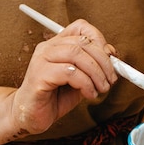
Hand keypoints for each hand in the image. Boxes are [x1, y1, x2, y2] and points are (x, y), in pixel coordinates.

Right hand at [10, 19, 117, 134]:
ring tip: (101, 89)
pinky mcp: (39, 76)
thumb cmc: (55, 97)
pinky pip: (69, 72)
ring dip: (96, 73)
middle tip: (111, 79)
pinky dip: (85, 84)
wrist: (31, 116)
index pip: (81, 27)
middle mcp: (47, 48)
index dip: (99, 39)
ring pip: (76, 54)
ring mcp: (41, 60)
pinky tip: (89, 95)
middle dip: (103, 61)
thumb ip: (93, 66)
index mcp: (57, 44)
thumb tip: (112, 55)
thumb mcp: (81, 79)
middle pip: (82, 42)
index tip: (110, 59)